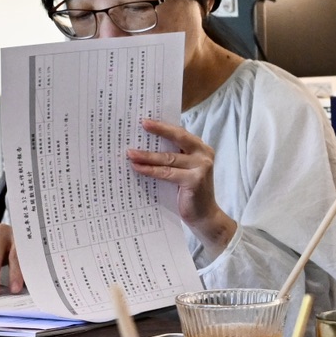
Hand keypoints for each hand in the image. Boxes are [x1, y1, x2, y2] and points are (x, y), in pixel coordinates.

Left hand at [129, 119, 233, 255]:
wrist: (204, 216)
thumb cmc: (190, 192)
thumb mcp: (183, 170)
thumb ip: (173, 158)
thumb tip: (144, 146)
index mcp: (201, 148)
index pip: (180, 132)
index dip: (163, 126)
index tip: (145, 120)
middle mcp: (204, 154)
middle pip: (178, 138)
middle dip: (159, 130)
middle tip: (142, 124)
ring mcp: (201, 167)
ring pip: (169, 158)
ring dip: (147, 155)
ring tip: (130, 153)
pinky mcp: (195, 180)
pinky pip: (167, 173)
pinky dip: (151, 170)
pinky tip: (138, 168)